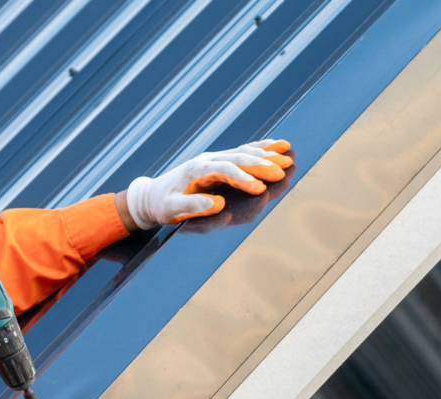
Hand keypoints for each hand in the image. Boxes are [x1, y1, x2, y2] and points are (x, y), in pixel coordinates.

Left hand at [125, 140, 291, 229]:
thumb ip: (192, 207)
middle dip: (261, 164)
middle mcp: (206, 160)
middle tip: (283, 170)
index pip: (223, 171)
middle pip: (237, 158)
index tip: (259, 189)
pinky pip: (242, 152)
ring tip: (288, 154)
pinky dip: (260, 148)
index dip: (242, 179)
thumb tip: (217, 204)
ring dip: (265, 154)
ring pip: (243, 152)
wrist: (152, 195)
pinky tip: (278, 146)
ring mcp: (213, 158)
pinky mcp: (218, 161)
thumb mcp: (170, 210)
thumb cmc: (161, 205)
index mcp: (195, 170)